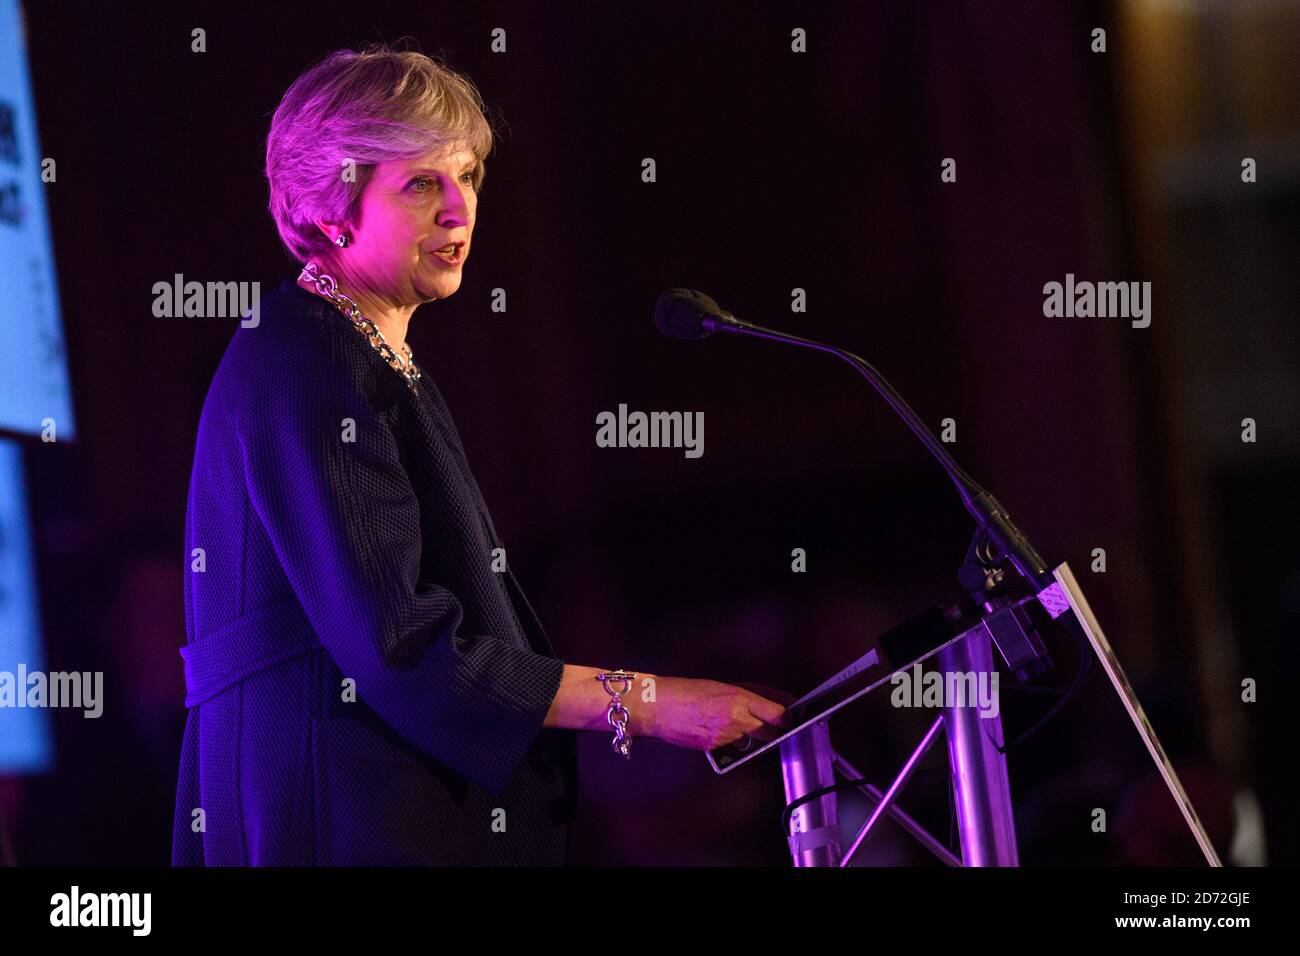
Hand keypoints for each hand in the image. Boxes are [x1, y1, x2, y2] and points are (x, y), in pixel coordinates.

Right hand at [644, 676, 791, 750]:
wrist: (659, 707)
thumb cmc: (688, 691)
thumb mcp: (723, 686)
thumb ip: (751, 695)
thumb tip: (777, 702)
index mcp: (738, 699)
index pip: (777, 713)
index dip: (789, 717)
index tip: (793, 716)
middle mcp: (735, 720)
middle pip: (771, 733)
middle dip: (775, 729)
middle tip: (775, 723)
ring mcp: (725, 738)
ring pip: (752, 741)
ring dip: (753, 735)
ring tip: (739, 723)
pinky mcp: (715, 749)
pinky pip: (734, 747)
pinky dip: (734, 741)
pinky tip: (721, 729)